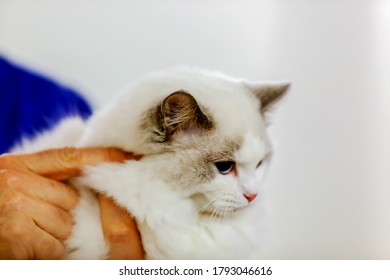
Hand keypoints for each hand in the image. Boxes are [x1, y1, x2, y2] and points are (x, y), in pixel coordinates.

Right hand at [0, 147, 143, 258]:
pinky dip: (43, 253)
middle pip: (69, 199)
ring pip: (64, 224)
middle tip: (31, 217)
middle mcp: (16, 182)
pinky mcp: (19, 236)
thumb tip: (80, 171)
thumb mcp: (9, 180)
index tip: (127, 155)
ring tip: (24, 233)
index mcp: (16, 165)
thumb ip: (42, 174)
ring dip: (50, 234)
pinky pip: (53, 246)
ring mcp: (17, 208)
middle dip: (58, 212)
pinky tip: (23, 248)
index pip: (68, 157)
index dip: (101, 156)